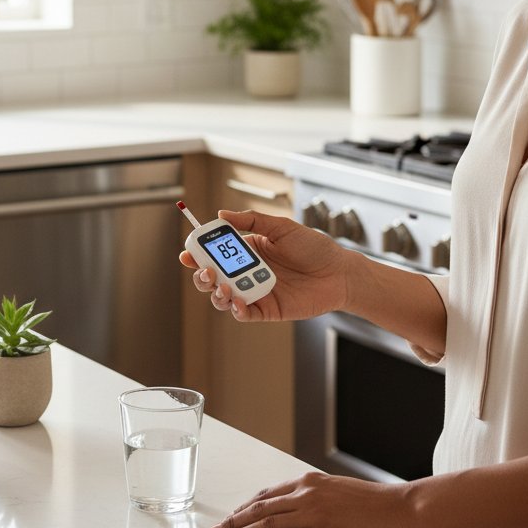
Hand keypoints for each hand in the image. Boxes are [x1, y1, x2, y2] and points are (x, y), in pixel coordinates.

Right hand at [179, 209, 352, 321]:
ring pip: (224, 297)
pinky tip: (238, 302)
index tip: (187, 251)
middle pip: (214, 276)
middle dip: (202, 274)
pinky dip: (236, 310)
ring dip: (217, 293)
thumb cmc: (315, 247)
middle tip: (205, 271)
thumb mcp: (282, 227)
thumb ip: (252, 221)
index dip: (199, 252)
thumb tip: (222, 213)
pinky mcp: (267, 310)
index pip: (217, 251)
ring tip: (223, 285)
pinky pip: (245, 314)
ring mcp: (256, 291)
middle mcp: (248, 271)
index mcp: (249, 249)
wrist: (340, 273)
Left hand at [210, 472, 412, 527]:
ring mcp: (314, 516)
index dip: (245, 508)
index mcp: (308, 482)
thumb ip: (310, 499)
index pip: (266, 496)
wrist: (399, 509)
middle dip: (236, 522)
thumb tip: (287, 510)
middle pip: (261, 511)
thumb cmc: (371, 503)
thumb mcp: (334, 492)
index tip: (230, 518)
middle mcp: (307, 495)